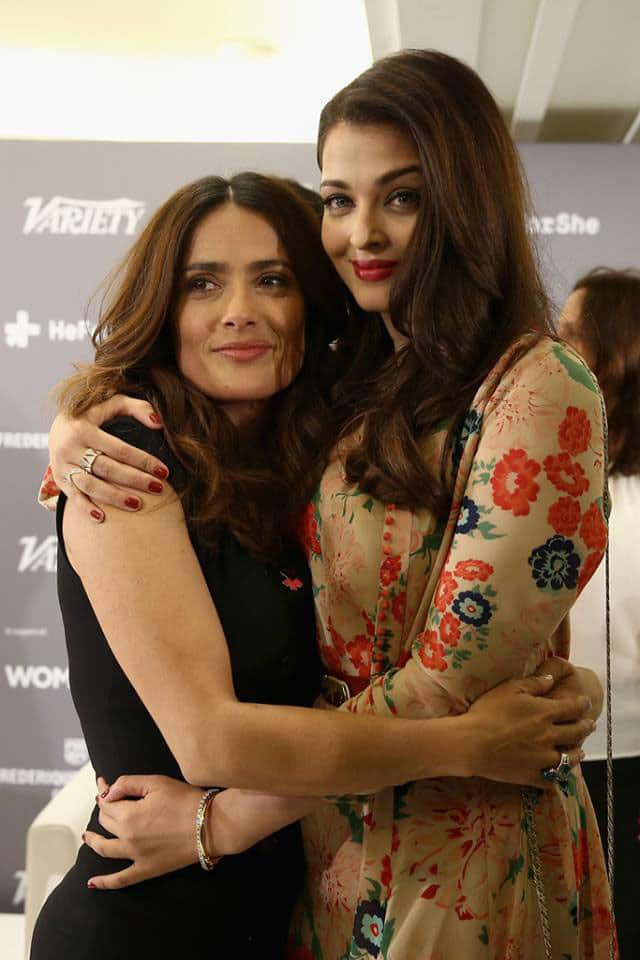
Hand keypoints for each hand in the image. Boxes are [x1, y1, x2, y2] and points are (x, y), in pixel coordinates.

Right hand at [49, 396, 167, 520]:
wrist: (57, 427)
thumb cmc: (93, 416)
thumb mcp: (111, 404)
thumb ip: (136, 408)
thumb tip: (159, 423)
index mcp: (84, 428)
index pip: (120, 449)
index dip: (143, 460)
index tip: (164, 471)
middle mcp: (71, 447)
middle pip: (107, 468)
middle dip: (135, 480)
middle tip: (158, 489)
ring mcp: (63, 465)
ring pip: (90, 485)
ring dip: (114, 497)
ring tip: (138, 504)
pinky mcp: (59, 479)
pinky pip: (72, 496)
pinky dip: (85, 508)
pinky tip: (102, 518)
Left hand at [84, 775, 207, 889]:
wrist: (211, 825)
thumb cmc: (186, 800)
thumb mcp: (157, 782)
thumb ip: (128, 784)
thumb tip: (108, 793)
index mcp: (128, 815)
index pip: (107, 802)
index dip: (104, 791)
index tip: (103, 783)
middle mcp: (127, 838)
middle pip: (106, 823)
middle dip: (104, 809)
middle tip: (106, 800)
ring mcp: (136, 856)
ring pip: (105, 849)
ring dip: (93, 841)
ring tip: (88, 836)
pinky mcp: (147, 869)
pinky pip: (121, 880)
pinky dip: (104, 883)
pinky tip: (92, 883)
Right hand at [465, 657, 594, 788]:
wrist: (472, 743)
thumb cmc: (488, 712)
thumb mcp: (509, 689)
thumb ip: (534, 683)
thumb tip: (551, 679)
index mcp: (545, 713)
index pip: (572, 708)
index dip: (582, 704)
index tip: (586, 702)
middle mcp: (550, 736)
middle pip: (576, 732)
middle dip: (586, 727)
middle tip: (591, 724)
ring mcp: (543, 759)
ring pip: (569, 759)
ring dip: (577, 754)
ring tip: (580, 751)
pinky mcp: (532, 776)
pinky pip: (552, 780)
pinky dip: (558, 778)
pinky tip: (559, 775)